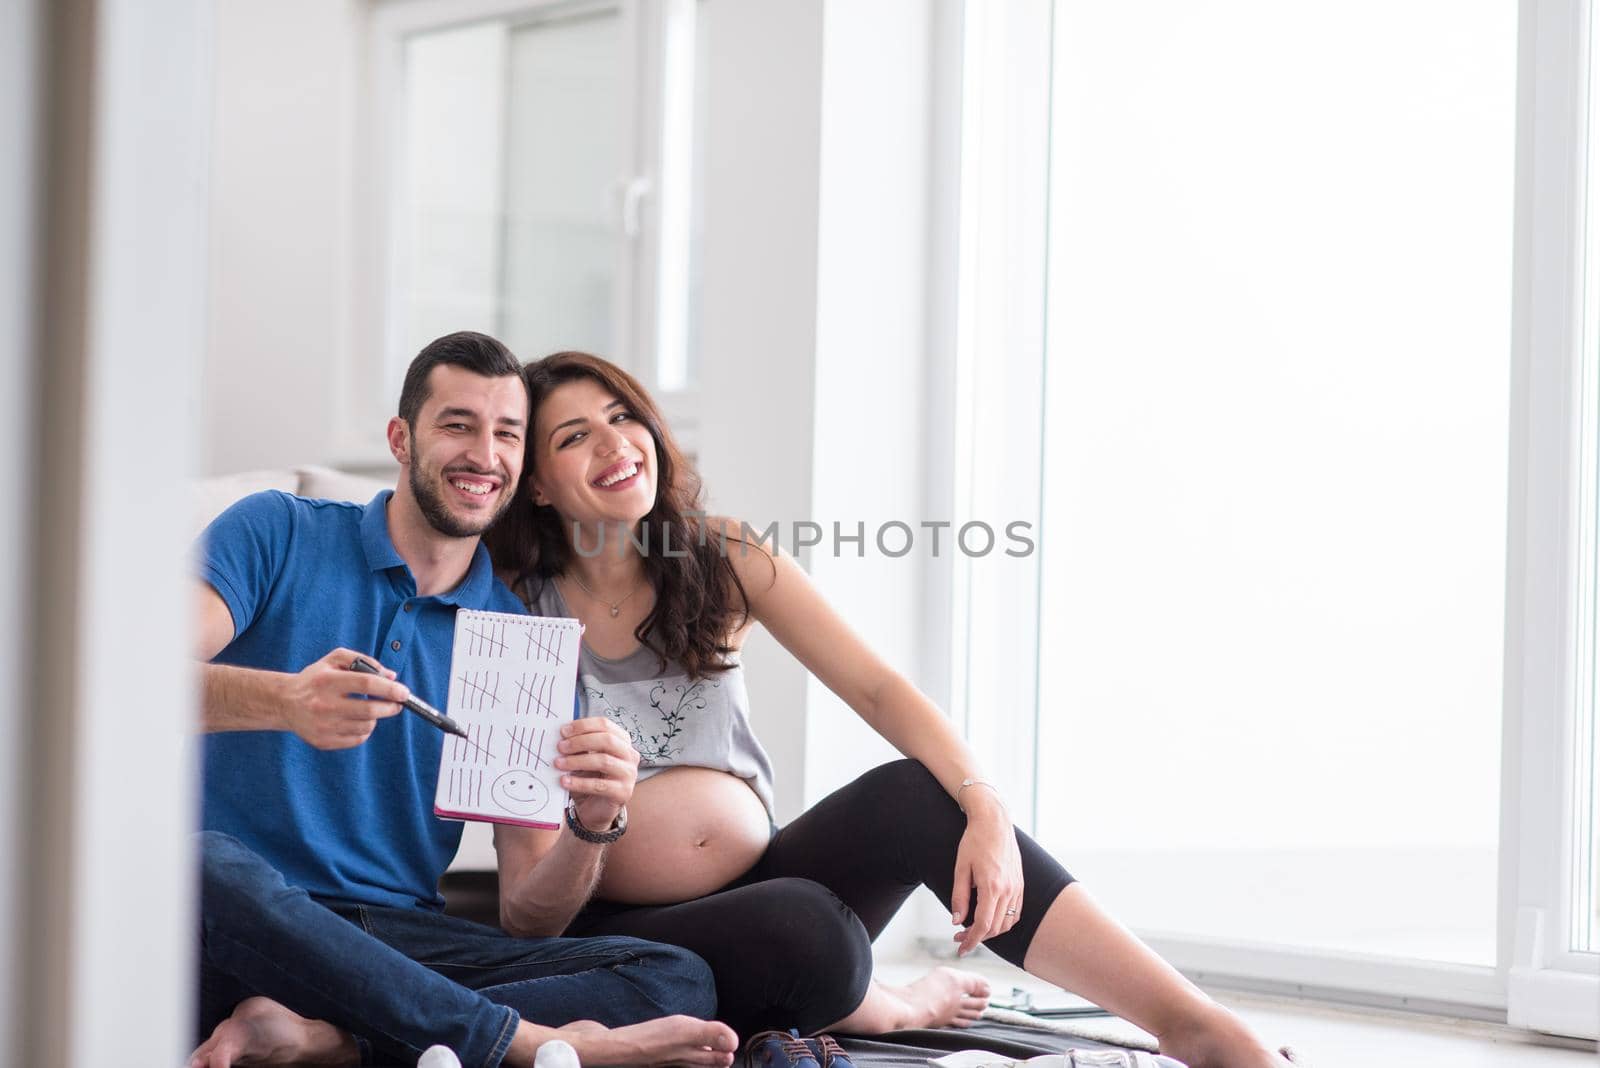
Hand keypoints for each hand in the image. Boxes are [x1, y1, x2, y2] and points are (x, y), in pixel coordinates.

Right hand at [281, 649, 407, 749]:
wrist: (284, 702)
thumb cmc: (316, 678)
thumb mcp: (334, 659)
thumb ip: (364, 661)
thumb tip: (391, 676)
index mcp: (327, 680)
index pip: (366, 683)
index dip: (389, 688)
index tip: (404, 692)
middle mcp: (323, 704)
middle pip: (369, 710)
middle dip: (391, 707)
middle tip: (398, 703)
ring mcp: (322, 726)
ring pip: (366, 726)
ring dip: (376, 718)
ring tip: (371, 710)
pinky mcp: (322, 741)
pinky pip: (356, 739)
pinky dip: (364, 730)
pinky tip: (358, 721)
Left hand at [556, 716, 639, 831]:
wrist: (597, 808)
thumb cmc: (590, 778)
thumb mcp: (585, 758)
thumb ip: (578, 746)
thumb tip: (561, 736)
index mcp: (621, 741)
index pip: (605, 725)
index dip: (583, 726)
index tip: (563, 731)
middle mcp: (629, 755)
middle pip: (607, 740)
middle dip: (580, 742)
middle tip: (560, 747)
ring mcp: (629, 774)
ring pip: (603, 761)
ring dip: (577, 761)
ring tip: (559, 764)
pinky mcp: (623, 792)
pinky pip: (599, 785)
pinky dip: (579, 782)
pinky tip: (564, 781)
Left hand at [949, 794, 1023, 955]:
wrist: (995, 822)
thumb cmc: (974, 842)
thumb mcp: (960, 868)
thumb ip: (959, 897)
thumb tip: (956, 922)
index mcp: (991, 886)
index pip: (982, 925)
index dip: (971, 941)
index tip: (960, 948)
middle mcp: (1008, 890)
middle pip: (995, 928)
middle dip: (977, 938)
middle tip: (960, 938)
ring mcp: (1017, 887)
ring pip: (1007, 923)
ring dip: (991, 932)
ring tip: (973, 930)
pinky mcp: (1020, 884)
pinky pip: (1015, 912)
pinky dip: (1003, 922)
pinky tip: (990, 919)